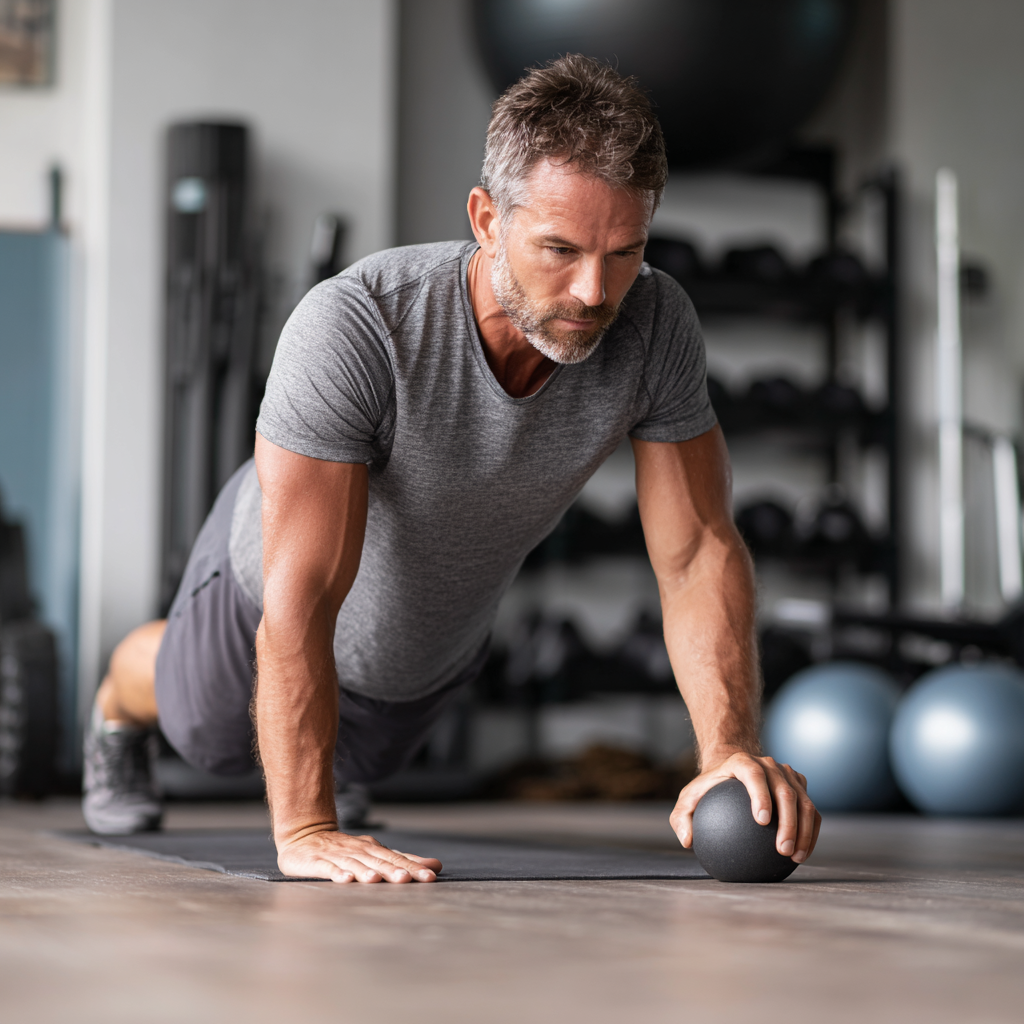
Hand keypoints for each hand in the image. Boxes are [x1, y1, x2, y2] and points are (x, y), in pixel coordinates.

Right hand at [277, 829, 441, 882]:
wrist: (305, 835)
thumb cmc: (346, 849)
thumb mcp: (375, 853)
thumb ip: (404, 860)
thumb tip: (436, 866)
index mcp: (374, 850)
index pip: (397, 859)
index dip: (414, 868)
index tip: (430, 877)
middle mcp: (359, 851)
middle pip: (379, 862)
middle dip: (394, 870)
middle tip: (409, 879)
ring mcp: (338, 856)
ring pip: (355, 864)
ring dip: (366, 872)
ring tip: (377, 880)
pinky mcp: (317, 862)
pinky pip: (328, 868)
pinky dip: (336, 873)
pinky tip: (344, 879)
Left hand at [670, 751, 820, 863]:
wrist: (733, 771)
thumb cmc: (710, 789)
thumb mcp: (689, 798)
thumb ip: (681, 817)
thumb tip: (687, 840)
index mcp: (742, 762)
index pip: (754, 775)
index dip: (761, 795)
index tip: (762, 822)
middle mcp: (769, 764)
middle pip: (785, 790)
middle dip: (788, 822)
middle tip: (781, 849)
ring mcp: (788, 774)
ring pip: (804, 802)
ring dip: (803, 831)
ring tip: (794, 857)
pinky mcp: (800, 786)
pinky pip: (811, 811)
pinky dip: (810, 833)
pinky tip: (801, 855)